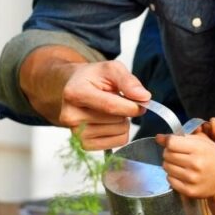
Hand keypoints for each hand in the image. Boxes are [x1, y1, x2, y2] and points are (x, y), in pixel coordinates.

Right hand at [24, 53, 150, 149]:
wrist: (76, 88)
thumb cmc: (94, 78)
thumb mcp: (112, 69)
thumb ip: (128, 81)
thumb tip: (144, 97)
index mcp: (75, 93)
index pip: (110, 106)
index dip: (132, 106)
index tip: (143, 101)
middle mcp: (70, 116)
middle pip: (117, 120)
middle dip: (126, 110)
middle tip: (117, 100)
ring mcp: (75, 133)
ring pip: (119, 133)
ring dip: (122, 121)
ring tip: (110, 110)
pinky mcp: (84, 145)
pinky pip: (117, 143)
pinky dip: (120, 132)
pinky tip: (109, 122)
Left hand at [158, 119, 214, 199]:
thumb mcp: (204, 142)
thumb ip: (182, 137)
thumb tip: (158, 137)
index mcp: (200, 149)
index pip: (171, 143)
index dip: (169, 142)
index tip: (173, 143)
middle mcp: (195, 164)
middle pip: (167, 155)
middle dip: (169, 152)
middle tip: (179, 154)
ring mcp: (192, 179)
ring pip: (166, 167)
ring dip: (170, 164)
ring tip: (181, 164)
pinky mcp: (189, 191)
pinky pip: (169, 180)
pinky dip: (173, 176)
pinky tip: (183, 173)